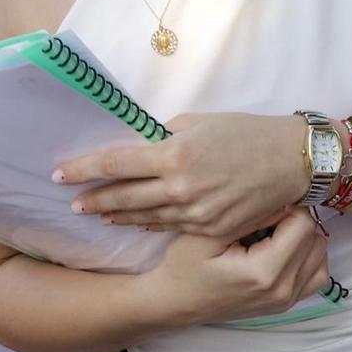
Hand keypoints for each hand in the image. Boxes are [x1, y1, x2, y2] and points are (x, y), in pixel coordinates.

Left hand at [57, 112, 306, 239]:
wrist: (291, 162)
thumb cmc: (246, 133)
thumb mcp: (199, 123)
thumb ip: (166, 136)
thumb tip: (144, 143)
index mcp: (173, 155)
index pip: (115, 164)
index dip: (83, 170)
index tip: (60, 173)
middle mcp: (179, 187)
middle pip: (122, 196)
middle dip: (92, 200)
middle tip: (71, 203)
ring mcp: (195, 213)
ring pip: (144, 217)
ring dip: (116, 215)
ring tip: (96, 214)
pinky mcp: (210, 228)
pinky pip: (170, 227)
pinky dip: (148, 224)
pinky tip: (134, 223)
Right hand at [140, 209, 331, 327]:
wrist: (176, 301)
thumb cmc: (184, 266)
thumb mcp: (208, 233)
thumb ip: (248, 217)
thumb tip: (282, 202)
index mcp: (264, 272)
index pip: (303, 226)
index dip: (288, 208)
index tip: (265, 206)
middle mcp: (282, 290)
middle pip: (316, 239)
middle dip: (295, 221)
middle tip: (266, 218)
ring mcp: (287, 301)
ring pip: (321, 255)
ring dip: (304, 238)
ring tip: (274, 233)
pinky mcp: (286, 304)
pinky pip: (317, 275)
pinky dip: (308, 257)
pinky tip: (283, 249)